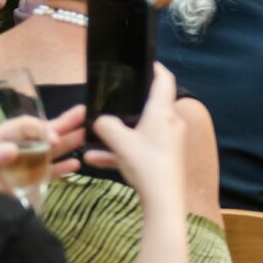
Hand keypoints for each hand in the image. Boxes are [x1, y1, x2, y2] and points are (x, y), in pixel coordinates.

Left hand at [0, 104, 92, 191]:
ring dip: (68, 142)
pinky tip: (76, 164)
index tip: (54, 139)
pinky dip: (61, 169)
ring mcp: (21, 166)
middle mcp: (13, 149)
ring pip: (48, 151)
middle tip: (85, 113)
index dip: (40, 129)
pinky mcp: (26, 183)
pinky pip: (47, 174)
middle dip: (62, 124)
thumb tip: (13, 150)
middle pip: (41, 134)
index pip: (24, 127)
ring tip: (87, 133)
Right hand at [91, 65, 188, 210]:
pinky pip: (137, 150)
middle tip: (111, 98)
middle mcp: (169, 123)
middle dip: (129, 104)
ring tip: (93, 136)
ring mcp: (167, 142)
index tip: (145, 62)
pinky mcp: (162, 159)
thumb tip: (100, 121)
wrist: (163, 200)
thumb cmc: (146, 162)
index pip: (164, 80)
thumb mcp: (120, 141)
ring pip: (139, 131)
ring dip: (117, 134)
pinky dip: (119, 152)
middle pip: (150, 106)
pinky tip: (93, 159)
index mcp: (163, 112)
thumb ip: (106, 126)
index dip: (156, 68)